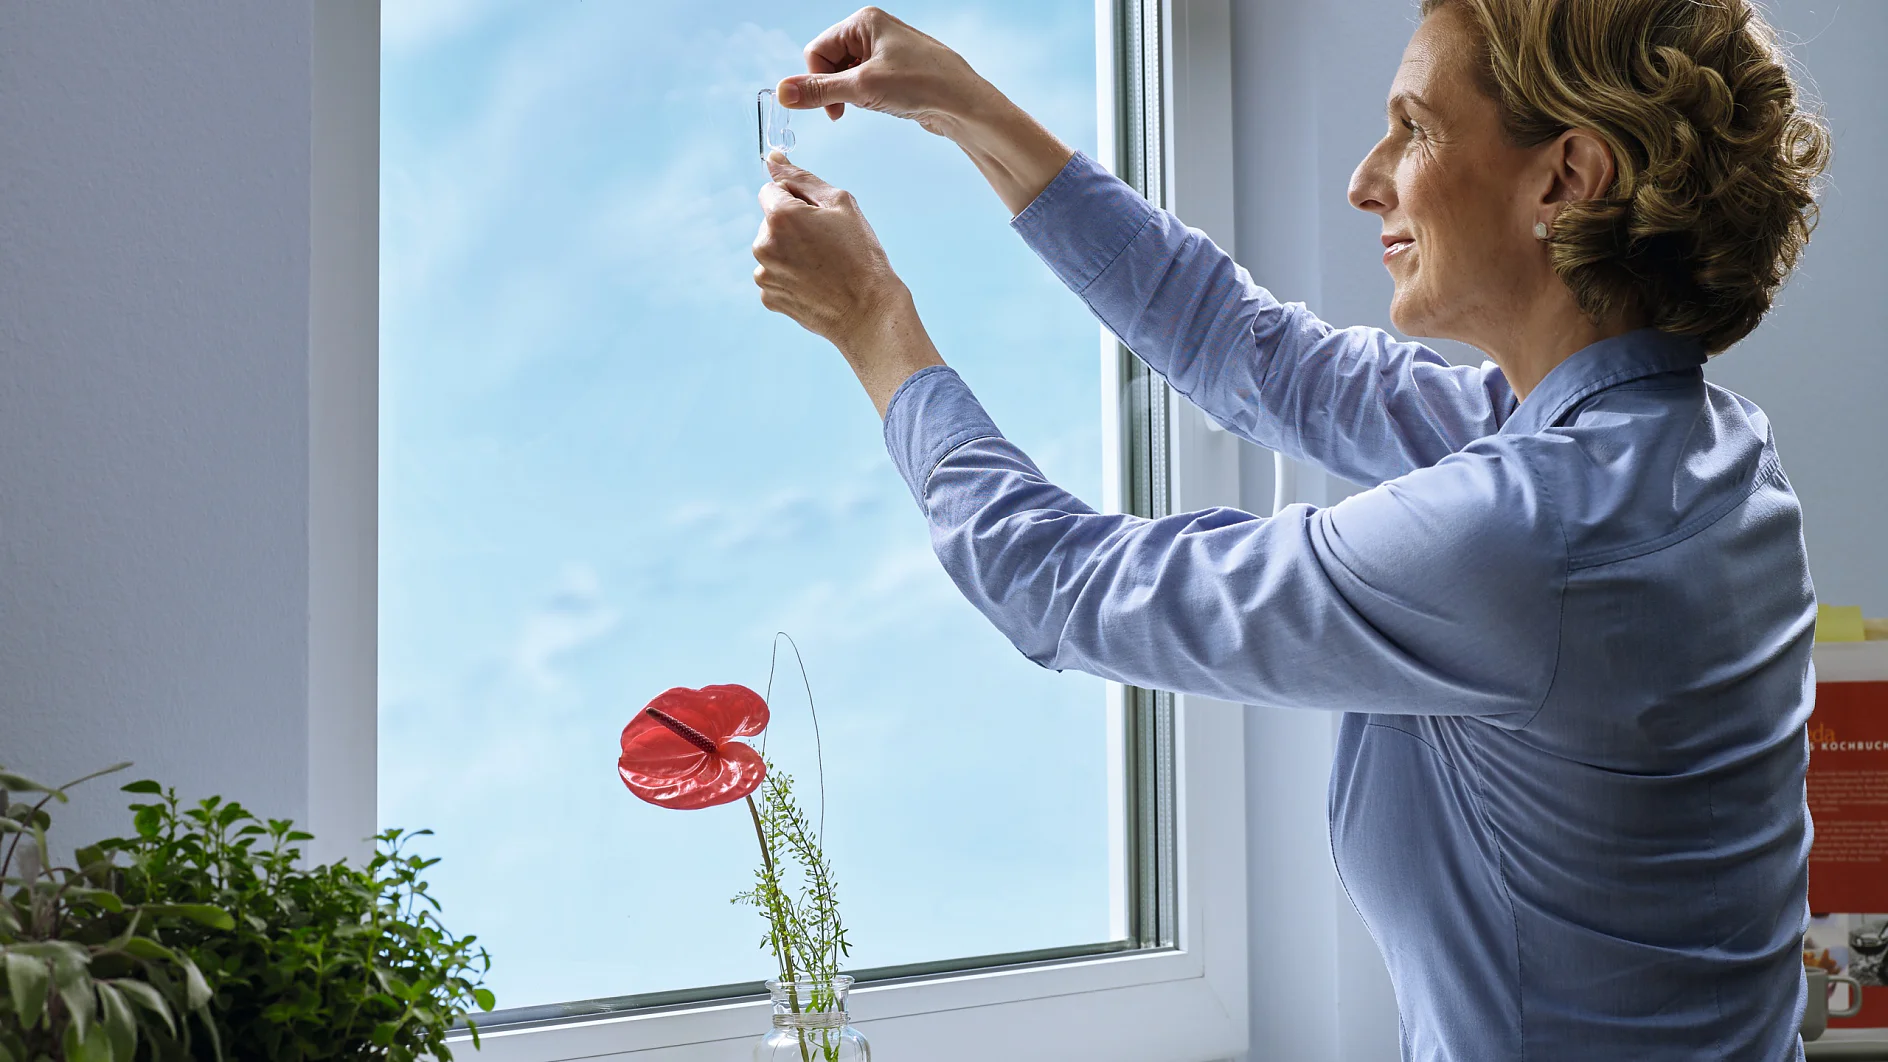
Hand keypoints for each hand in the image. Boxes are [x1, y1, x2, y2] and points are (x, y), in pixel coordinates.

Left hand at [753, 152, 944, 416]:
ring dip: (791, 252)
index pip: (772, 190)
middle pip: (771, 221)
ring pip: (772, 249)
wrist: (868, 312)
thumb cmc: (861, 255)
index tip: (818, 217)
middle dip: (792, 226)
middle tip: (827, 244)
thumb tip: (772, 159)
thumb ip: (802, 178)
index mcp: (780, 216)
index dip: (797, 199)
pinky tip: (816, 285)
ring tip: (823, 266)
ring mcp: (764, 274)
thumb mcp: (840, 204)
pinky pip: (775, 276)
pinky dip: (791, 277)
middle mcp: (763, 244)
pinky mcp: (769, 297)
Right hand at [778, 7, 1075, 215]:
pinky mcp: (896, 71)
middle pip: (830, 62)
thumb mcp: (862, 88)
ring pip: (847, 76)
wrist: (965, 105)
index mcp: (863, 21)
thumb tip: (781, 92)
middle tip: (851, 108)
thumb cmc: (922, 85)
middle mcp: (874, 30)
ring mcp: (886, 50)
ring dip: (853, 96)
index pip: (817, 50)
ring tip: (878, 103)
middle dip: (836, 88)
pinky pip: (866, 84)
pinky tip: (888, 105)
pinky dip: (868, 98)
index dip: (818, 81)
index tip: (831, 109)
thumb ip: (818, 90)